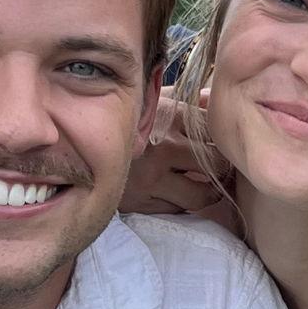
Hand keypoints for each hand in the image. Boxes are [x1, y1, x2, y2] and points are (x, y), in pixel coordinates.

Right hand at [121, 102, 229, 219]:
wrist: (77, 141)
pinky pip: (177, 209)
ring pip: (201, 197)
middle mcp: (165, 148)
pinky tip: (180, 193)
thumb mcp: (155, 98)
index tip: (229, 150)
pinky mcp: (141, 201)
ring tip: (208, 187)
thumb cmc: (126, 118)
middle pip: (217, 168)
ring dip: (210, 193)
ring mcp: (152, 178)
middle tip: (224, 172)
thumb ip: (189, 100)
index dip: (228, 145)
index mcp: (172, 117)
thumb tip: (215, 100)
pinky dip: (184, 203)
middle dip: (224, 171)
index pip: (219, 136)